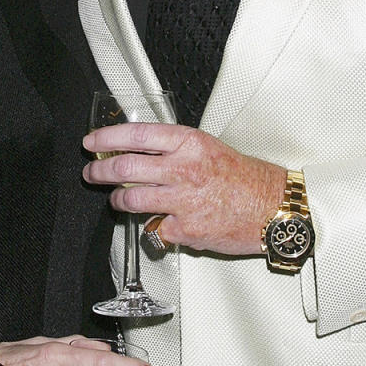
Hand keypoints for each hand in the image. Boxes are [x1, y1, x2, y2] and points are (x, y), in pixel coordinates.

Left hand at [83, 123, 284, 254]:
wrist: (273, 208)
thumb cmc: (246, 178)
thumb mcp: (208, 148)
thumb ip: (174, 149)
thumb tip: (138, 152)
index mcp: (189, 143)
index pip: (136, 135)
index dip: (107, 137)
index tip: (92, 142)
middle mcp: (183, 169)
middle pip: (124, 167)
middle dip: (100, 171)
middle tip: (92, 173)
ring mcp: (183, 201)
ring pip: (130, 199)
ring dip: (117, 200)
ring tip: (116, 200)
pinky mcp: (185, 230)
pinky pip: (154, 228)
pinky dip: (152, 226)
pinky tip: (157, 222)